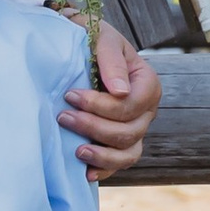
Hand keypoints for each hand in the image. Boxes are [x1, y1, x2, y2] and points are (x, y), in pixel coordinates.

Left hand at [58, 20, 161, 178]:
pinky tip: (85, 172)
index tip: (70, 95)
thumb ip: (111, 60)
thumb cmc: (91, 40)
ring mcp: (135, 129)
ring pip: (128, 153)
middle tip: (62, 116)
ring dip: (101, 154)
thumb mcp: (102, 38)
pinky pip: (120, 164)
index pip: (132, 105)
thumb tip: (120, 91)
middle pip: (129, 131)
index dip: (101, 105)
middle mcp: (146, 111)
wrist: (78, 50)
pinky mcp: (120, 144)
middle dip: (94, 127)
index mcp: (146, 84)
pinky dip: (104, 170)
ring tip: (76, 150)